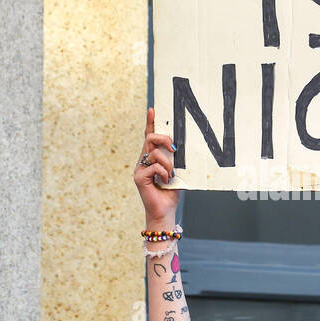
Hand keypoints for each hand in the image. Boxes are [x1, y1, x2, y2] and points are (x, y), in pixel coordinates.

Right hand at [133, 107, 179, 224]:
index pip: (150, 136)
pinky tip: (166, 181)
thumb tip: (180, 147)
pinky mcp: (139, 177)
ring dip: (167, 163)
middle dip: (163, 139)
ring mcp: (139, 168)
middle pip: (150, 138)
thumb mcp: (177, 171)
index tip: (153, 109)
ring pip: (154, 153)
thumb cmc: (171, 192)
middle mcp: (143, 160)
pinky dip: (163, 172)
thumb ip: (176, 160)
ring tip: (171, 175)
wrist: (165, 211)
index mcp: (152, 157)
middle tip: (174, 148)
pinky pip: (153, 166)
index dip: (150, 123)